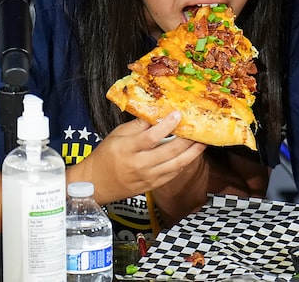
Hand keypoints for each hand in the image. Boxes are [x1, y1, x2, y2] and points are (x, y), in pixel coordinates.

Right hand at [69, 112, 205, 204]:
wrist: (95, 183)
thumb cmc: (105, 156)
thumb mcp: (117, 135)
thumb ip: (137, 125)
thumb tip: (156, 112)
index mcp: (128, 149)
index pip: (152, 137)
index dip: (167, 125)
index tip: (178, 114)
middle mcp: (140, 164)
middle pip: (169, 151)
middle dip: (188, 139)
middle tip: (199, 128)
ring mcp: (147, 177)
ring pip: (176, 165)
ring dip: (192, 153)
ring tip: (203, 142)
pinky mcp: (152, 186)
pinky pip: (173, 174)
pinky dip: (184, 164)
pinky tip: (191, 155)